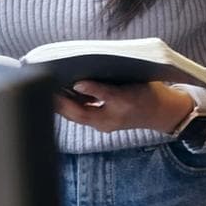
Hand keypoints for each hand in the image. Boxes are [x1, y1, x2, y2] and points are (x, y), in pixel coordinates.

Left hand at [55, 80, 194, 133]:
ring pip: (77, 115)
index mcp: (113, 112)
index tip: (58, 83)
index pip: (86, 104)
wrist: (162, 112)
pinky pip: (83, 114)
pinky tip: (66, 93)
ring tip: (50, 87)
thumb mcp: (129, 88)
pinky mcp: (103, 121)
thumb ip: (102, 88)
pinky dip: (73, 105)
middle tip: (44, 85)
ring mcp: (103, 123)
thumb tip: (78, 83)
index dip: (71, 94)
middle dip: (59, 102)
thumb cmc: (148, 96)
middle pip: (75, 114)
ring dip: (64, 103)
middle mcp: (105, 121)